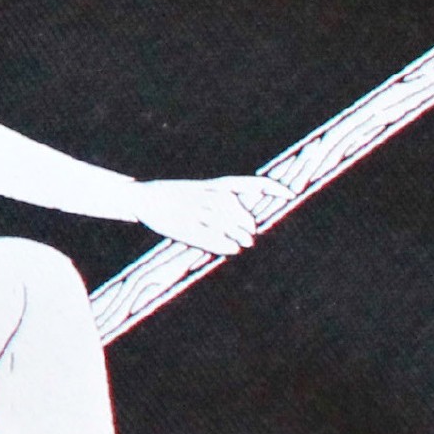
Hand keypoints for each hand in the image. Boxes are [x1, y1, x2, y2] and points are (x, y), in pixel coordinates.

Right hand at [130, 175, 264, 256]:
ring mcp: (192, 209)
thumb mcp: (203, 192)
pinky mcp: (181, 224)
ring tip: (245, 243)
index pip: (248, 183)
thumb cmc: (179, 197)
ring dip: (239, 234)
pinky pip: (207, 236)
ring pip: (224, 221)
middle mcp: (204, 194)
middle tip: (252, 235)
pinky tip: (231, 250)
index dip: (271, 188)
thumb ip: (227, 198)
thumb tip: (254, 208)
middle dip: (247, 222)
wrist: (142, 198)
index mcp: (212, 185)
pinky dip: (222, 244)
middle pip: (237, 208)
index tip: (291, 195)